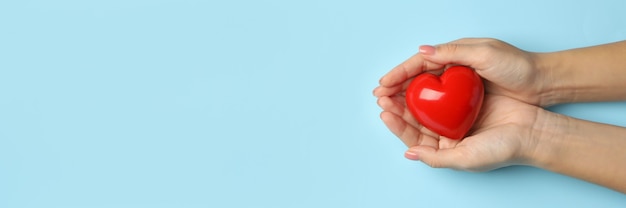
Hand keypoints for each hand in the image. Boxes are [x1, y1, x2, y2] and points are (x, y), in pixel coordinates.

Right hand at [374, 38, 554, 106]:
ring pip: (423, 99)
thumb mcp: (485, 53)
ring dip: (404, 105)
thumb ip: (453, 52)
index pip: (419, 65)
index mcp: (454, 57)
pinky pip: (437, 113)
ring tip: (388, 111)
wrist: (542, 85)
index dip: (398, 74)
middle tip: (379, 100)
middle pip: (416, 83)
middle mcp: (453, 75)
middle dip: (395, 91)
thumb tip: (423, 52)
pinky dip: (422, 117)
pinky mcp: (465, 109)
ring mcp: (458, 93)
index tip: (382, 85)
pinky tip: (411, 122)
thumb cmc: (516, 66)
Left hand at [378, 94, 546, 170]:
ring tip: (393, 87)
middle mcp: (448, 134)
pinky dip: (431, 86)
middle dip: (398, 107)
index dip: (397, 125)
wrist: (534, 132)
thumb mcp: (465, 159)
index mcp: (445, 149)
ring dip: (410, 95)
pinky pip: (444, 91)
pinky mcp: (467, 100)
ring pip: (427, 105)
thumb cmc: (502, 149)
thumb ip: (436, 158)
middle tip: (382, 95)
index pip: (414, 137)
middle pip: (416, 119)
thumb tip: (409, 153)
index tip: (384, 112)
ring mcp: (457, 116)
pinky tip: (419, 79)